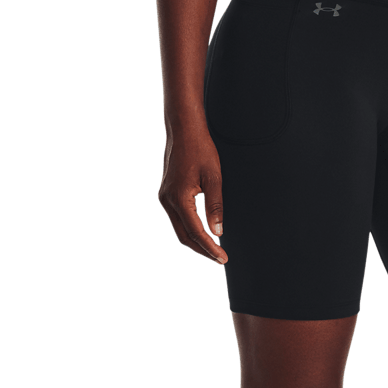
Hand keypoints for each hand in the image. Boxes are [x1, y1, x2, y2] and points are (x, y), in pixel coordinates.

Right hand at [157, 129, 227, 264]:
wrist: (184, 129)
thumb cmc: (201, 150)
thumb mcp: (214, 178)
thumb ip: (215, 206)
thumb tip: (218, 232)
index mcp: (179, 198)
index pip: (195, 232)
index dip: (210, 247)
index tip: (223, 258)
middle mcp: (167, 200)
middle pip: (184, 236)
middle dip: (202, 250)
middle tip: (220, 258)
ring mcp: (164, 197)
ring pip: (179, 229)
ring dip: (195, 241)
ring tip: (213, 249)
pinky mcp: (166, 194)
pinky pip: (177, 219)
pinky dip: (189, 229)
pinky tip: (202, 233)